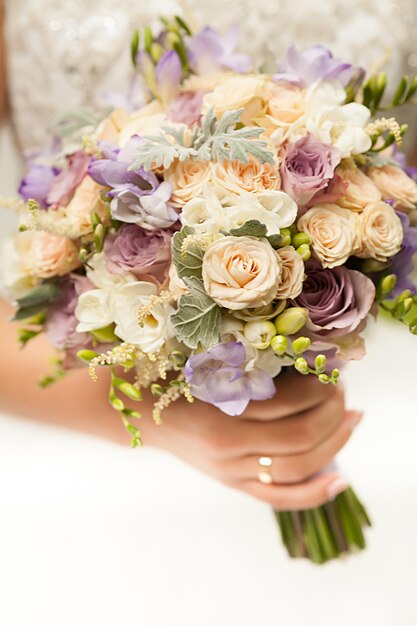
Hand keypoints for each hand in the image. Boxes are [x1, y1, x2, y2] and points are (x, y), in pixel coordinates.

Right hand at [0, 300, 360, 510]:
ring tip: (351, 419)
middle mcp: (225, 449)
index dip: (320, 388)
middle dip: (333, 413)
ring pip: (297, 468)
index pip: (288, 406)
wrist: (128, 407)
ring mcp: (228, 471)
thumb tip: (299, 343)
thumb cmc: (163, 370)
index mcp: (216, 412)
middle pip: (300, 439)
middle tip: (343, 389)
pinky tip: (341, 477)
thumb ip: (244, 352)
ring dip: (334, 444)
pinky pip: (279, 497)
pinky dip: (314, 493)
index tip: (332, 366)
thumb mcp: (199, 353)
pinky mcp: (230, 482)